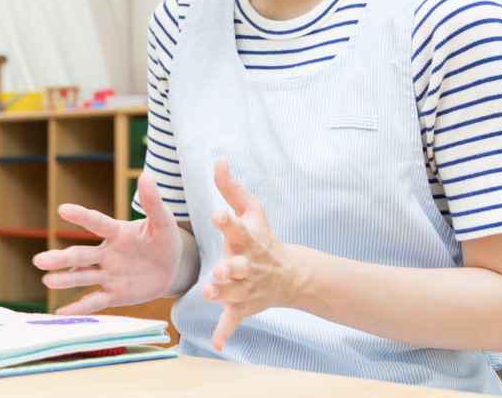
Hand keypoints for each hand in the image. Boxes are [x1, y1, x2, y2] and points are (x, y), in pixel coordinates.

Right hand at [33, 171, 184, 314]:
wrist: (171, 268)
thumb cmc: (164, 240)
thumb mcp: (163, 222)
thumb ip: (153, 202)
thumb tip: (146, 174)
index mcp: (117, 233)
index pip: (97, 223)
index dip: (82, 216)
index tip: (62, 209)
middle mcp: (107, 253)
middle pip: (81, 255)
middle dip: (61, 258)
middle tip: (40, 260)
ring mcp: (109, 274)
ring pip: (83, 277)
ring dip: (65, 279)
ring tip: (47, 280)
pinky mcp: (114, 293)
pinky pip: (95, 300)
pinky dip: (79, 308)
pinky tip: (61, 313)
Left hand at [205, 157, 298, 350]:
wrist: (291, 275)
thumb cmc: (264, 237)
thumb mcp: (252, 210)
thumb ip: (231, 187)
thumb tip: (219, 158)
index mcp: (247, 238)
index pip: (236, 227)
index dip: (227, 221)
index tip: (218, 214)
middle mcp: (247, 263)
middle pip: (237, 265)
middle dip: (229, 267)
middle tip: (221, 268)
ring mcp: (246, 287)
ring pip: (232, 292)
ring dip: (222, 294)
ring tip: (210, 293)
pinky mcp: (243, 306)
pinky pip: (233, 321)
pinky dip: (226, 332)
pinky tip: (219, 344)